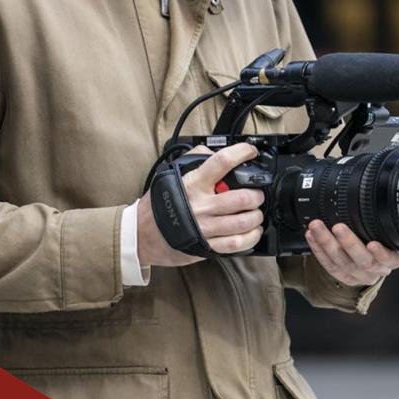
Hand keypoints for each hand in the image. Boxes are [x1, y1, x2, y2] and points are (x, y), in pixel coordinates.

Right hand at [137, 143, 264, 267]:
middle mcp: (200, 205)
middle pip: (241, 198)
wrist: (140, 234)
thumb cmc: (158, 205)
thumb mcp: (171, 175)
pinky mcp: (206, 246)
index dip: (241, 153)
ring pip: (242, 222)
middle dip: (256, 195)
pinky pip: (235, 244)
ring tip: (256, 213)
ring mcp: (204, 228)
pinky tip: (253, 232)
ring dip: (256, 217)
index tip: (250, 152)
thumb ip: (194, 159)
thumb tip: (214, 152)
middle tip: (257, 194)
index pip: (222, 162)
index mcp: (193, 184)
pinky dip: (250, 237)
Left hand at [305, 220, 398, 286]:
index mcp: (391, 259)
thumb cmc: (381, 244)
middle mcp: (376, 270)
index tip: (373, 244)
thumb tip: (374, 196)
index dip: (381, 254)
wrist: (372, 264)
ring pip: (342, 263)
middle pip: (363, 261)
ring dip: (327, 243)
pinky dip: (318, 250)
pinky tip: (312, 236)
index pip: (389, 259)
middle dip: (349, 243)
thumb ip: (381, 224)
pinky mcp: (343, 277)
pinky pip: (329, 265)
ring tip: (317, 227)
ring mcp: (359, 275)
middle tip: (338, 227)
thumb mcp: (387, 235)